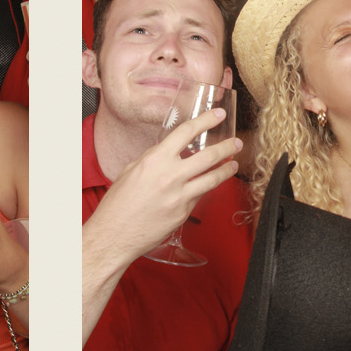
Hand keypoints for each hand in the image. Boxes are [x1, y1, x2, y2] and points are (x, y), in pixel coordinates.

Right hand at [92, 108, 242, 265]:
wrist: (114, 234)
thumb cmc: (118, 204)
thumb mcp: (131, 171)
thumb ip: (153, 159)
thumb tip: (168, 152)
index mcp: (155, 160)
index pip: (186, 132)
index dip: (206, 121)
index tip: (217, 115)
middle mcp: (170, 176)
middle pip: (208, 156)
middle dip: (226, 147)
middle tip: (235, 142)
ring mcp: (179, 196)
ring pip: (212, 179)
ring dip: (226, 170)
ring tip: (233, 164)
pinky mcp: (183, 213)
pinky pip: (199, 197)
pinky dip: (204, 189)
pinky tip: (208, 186)